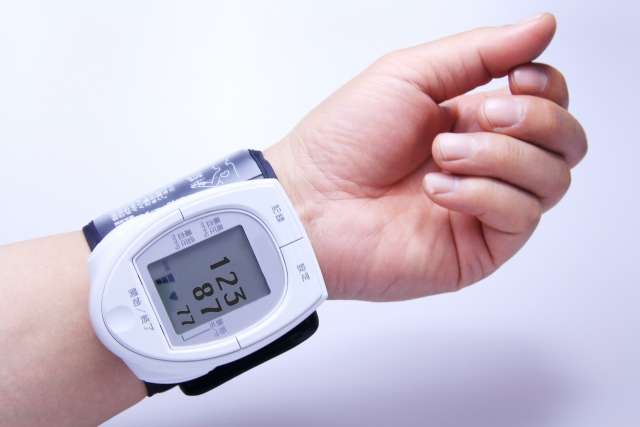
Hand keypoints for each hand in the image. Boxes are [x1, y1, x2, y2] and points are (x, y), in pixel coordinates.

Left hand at [265, 13, 586, 300]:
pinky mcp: (479, 247)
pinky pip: (521, 216)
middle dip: (536, 119)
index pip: (549, 102)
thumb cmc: (342, 140)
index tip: (517, 77)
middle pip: (565, 141)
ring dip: (500, 157)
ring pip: (552, 178)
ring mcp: (485, 207)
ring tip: (441, 155)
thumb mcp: (410, 75)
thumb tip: (542, 27)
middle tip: (482, 116)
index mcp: (472, 120)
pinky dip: (483, 194)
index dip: (548, 87)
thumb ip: (480, 52)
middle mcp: (487, 163)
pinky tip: (438, 190)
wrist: (308, 203)